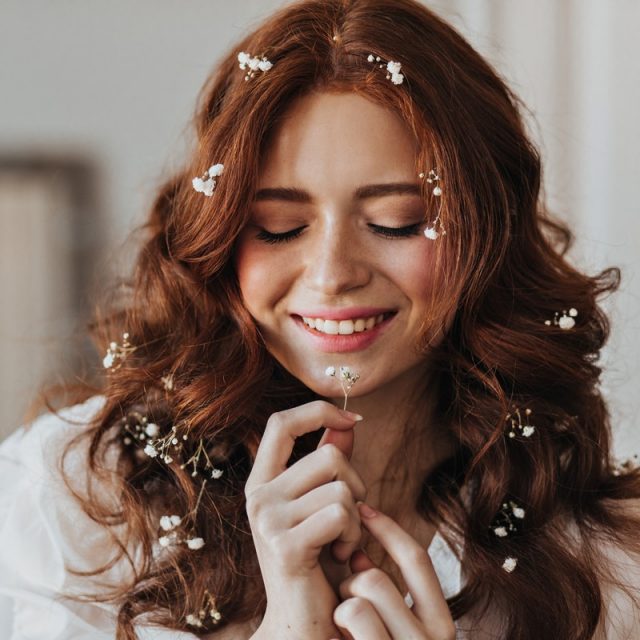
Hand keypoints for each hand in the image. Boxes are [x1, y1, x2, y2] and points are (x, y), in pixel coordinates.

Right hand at [245, 400, 365, 638]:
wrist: (301, 620)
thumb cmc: (317, 559)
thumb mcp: (321, 504)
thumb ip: (330, 462)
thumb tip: (346, 423)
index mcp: (262, 482)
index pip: (281, 423)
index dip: (318, 411)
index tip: (354, 419)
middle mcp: (258, 497)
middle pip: (329, 455)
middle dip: (355, 484)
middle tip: (347, 518)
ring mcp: (267, 521)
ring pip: (340, 487)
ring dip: (356, 516)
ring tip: (342, 540)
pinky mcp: (285, 545)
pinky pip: (340, 514)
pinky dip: (354, 534)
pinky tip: (341, 554)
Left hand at [333, 503, 455, 639]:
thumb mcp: (388, 629)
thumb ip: (380, 593)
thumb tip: (358, 555)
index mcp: (441, 627)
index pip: (417, 559)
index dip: (388, 529)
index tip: (362, 509)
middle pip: (377, 579)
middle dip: (352, 584)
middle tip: (343, 606)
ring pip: (362, 595)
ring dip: (342, 606)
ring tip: (342, 629)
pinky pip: (352, 615)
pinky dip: (336, 624)